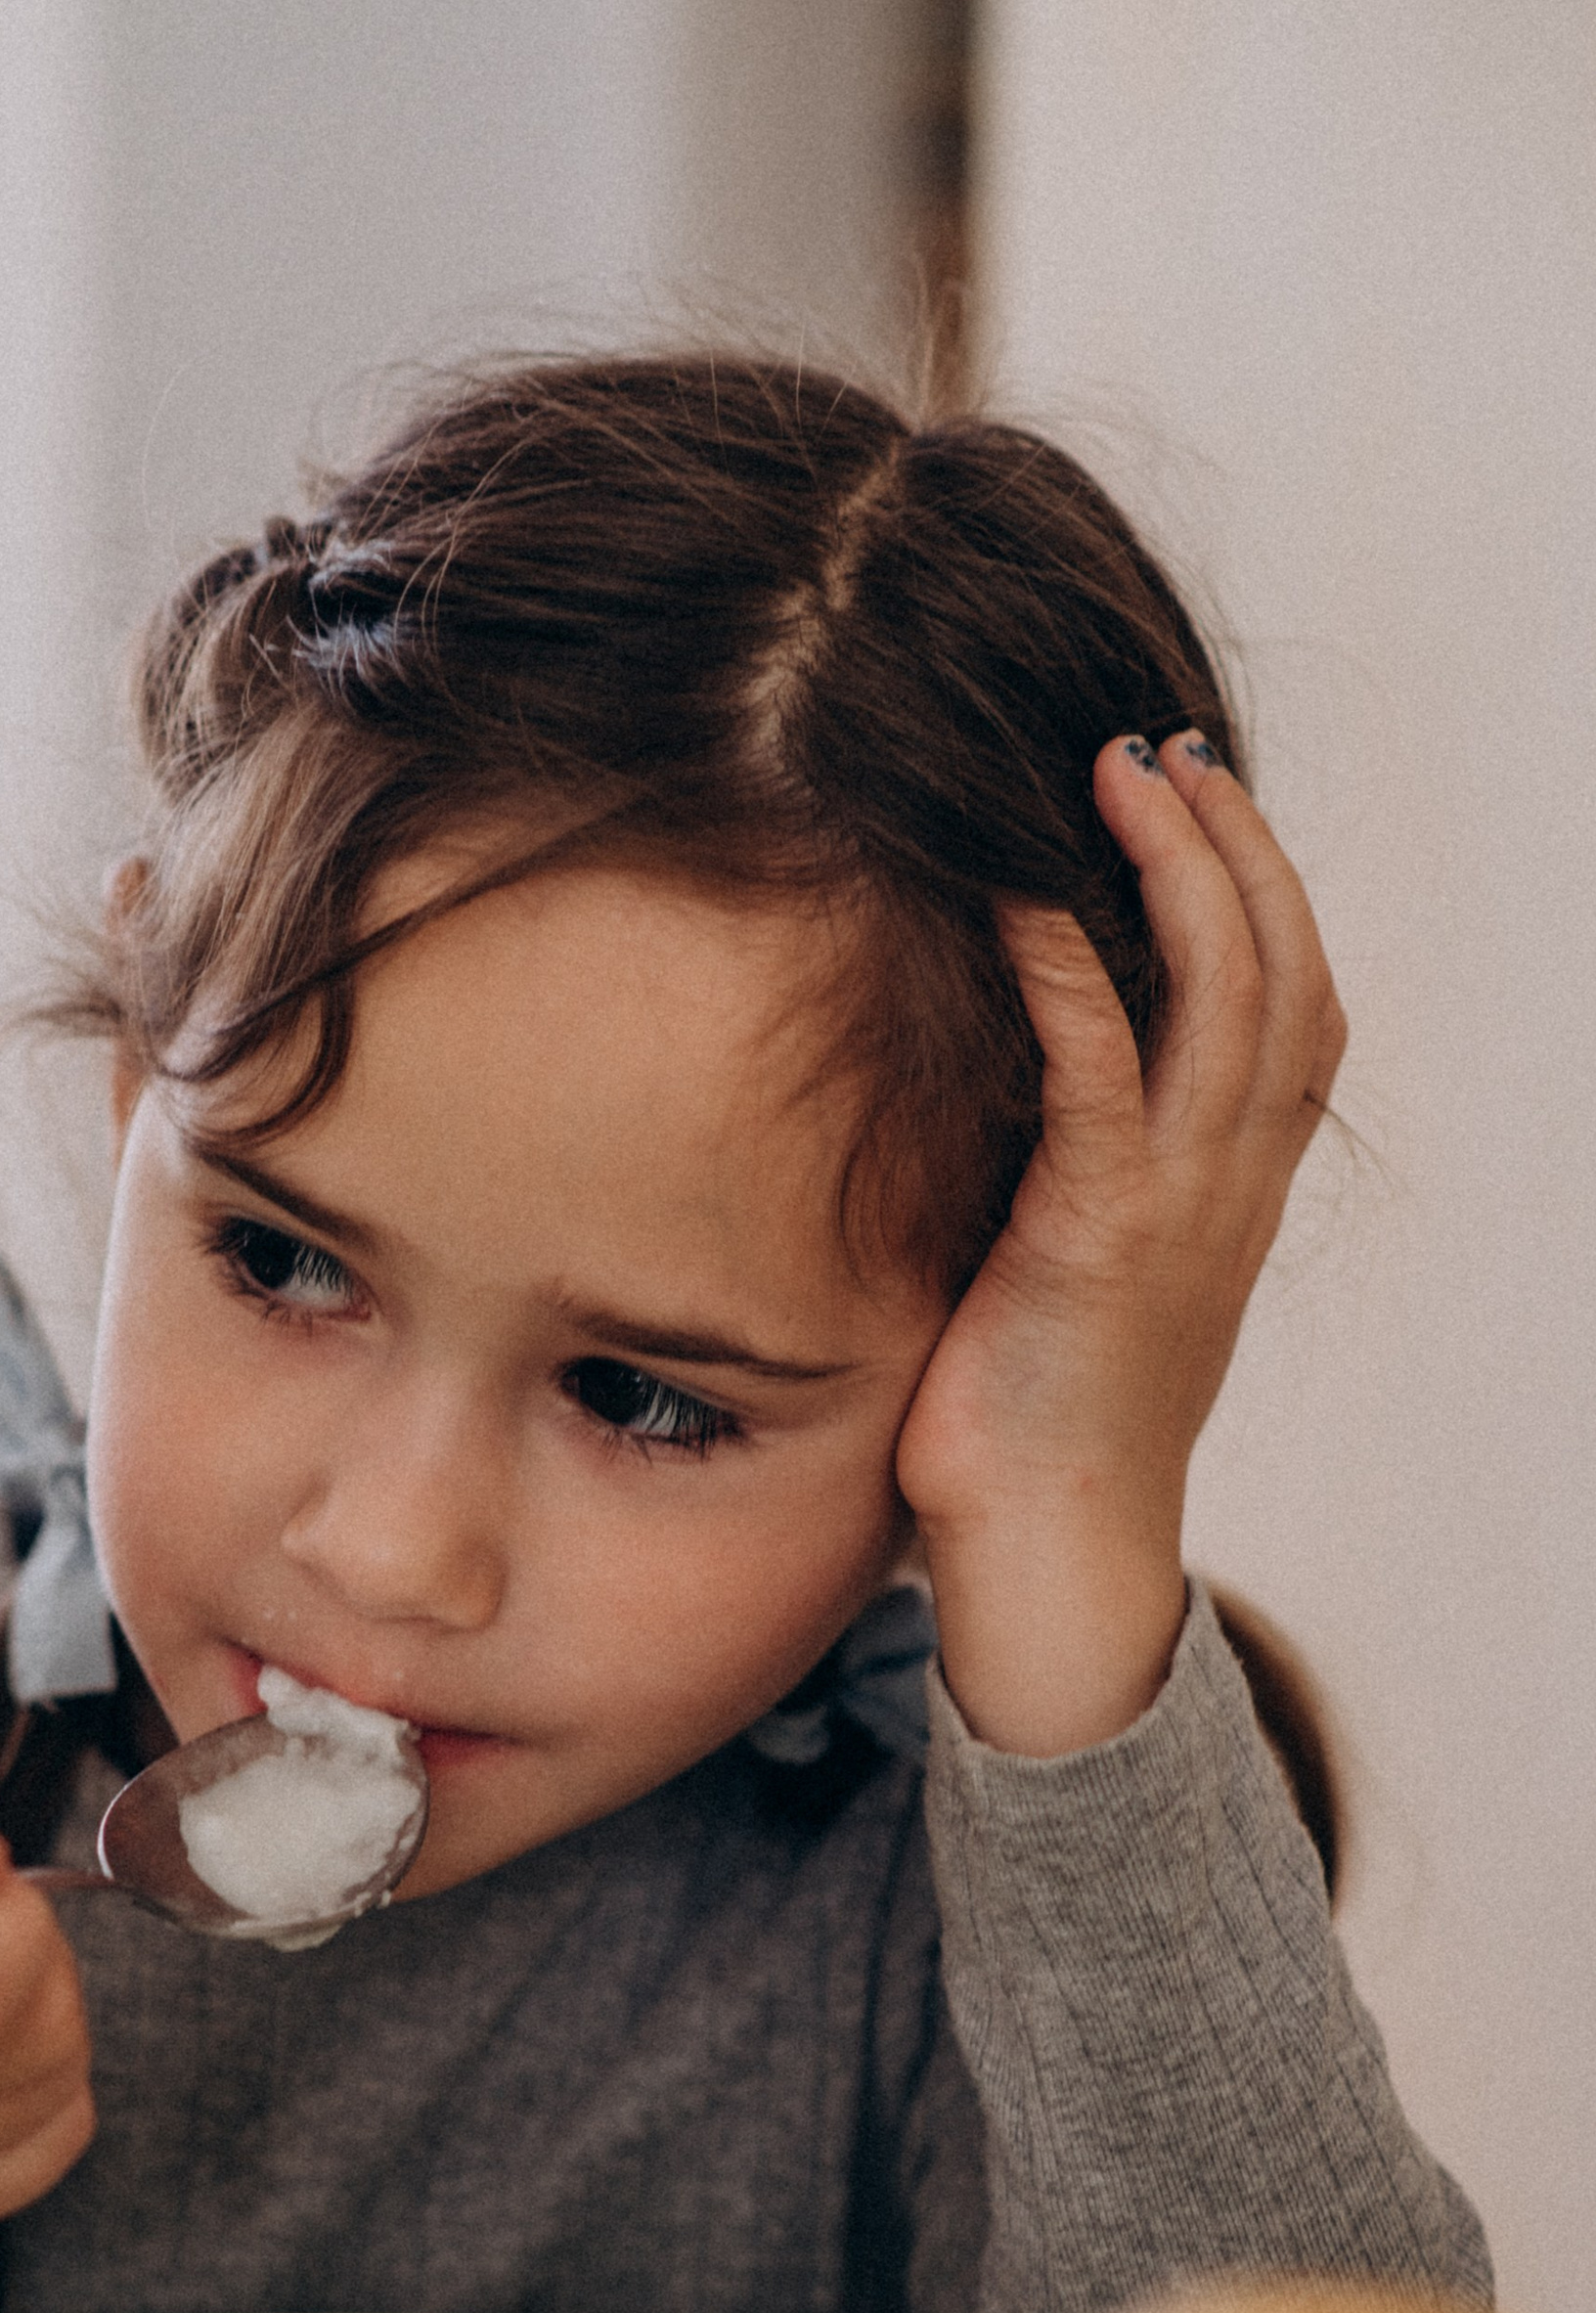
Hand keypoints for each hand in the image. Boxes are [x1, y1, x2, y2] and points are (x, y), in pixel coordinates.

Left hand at [896, 732, 1347, 1754]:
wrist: (1052, 1563)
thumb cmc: (1041, 1433)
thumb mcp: (1084, 1279)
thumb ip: (1083, 1184)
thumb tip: (1013, 1100)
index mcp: (1241, 1193)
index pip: (1300, 1007)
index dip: (1266, 890)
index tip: (1200, 799)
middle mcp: (1234, 1186)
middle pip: (1283, 967)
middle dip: (1229, 841)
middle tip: (1160, 748)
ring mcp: (1180, 1209)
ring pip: (1224, 993)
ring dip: (1172, 865)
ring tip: (1113, 770)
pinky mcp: (1098, 1237)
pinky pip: (1099, 1068)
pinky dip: (1066, 966)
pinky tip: (1020, 893)